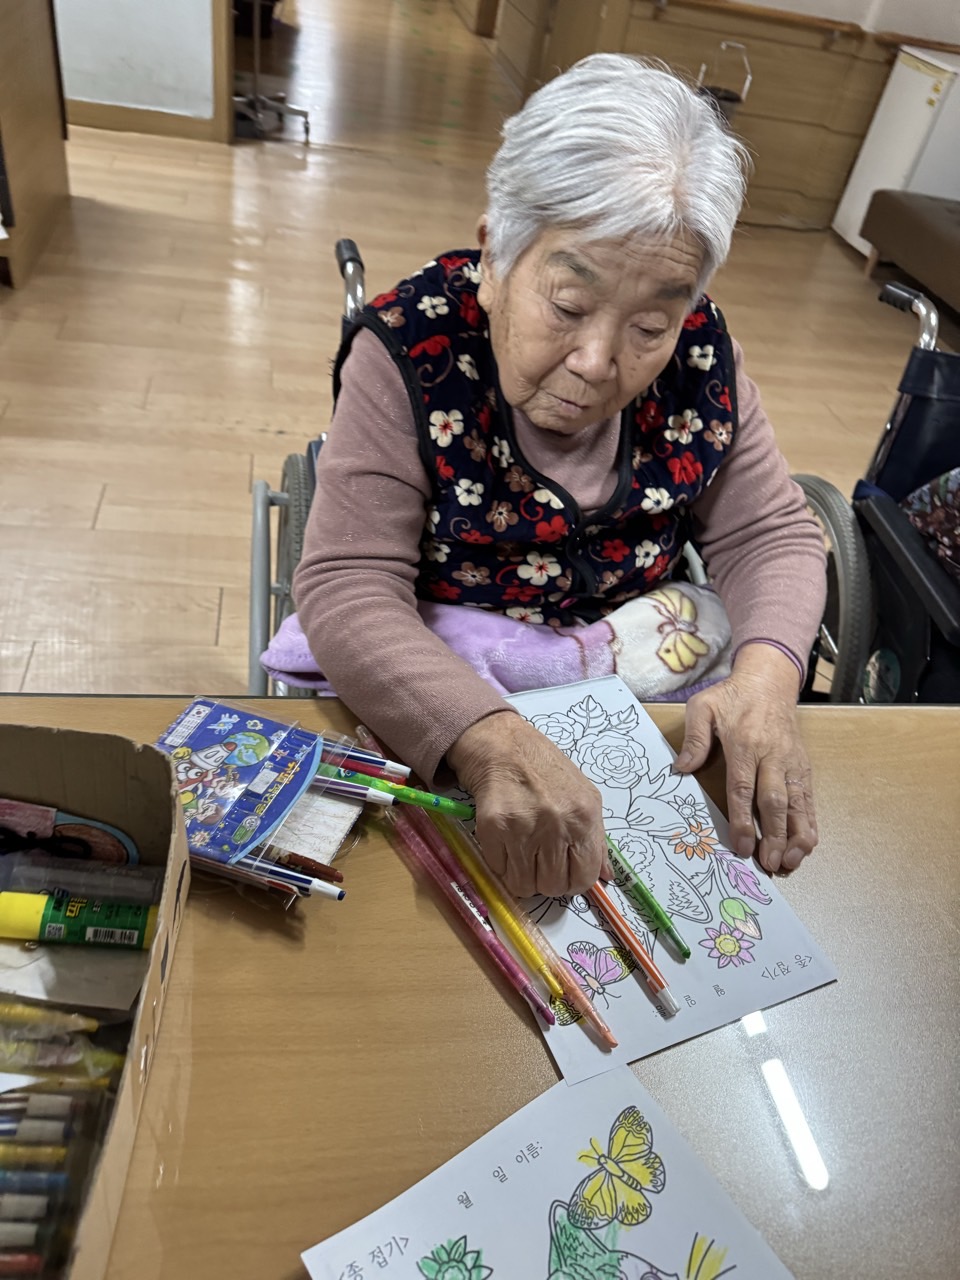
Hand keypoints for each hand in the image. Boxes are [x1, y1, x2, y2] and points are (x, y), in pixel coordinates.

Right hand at [446, 710, 610, 896]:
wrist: (505, 747)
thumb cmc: (547, 772)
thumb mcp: (585, 798)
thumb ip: (597, 840)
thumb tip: (606, 876)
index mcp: (584, 818)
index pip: (583, 878)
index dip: (572, 882)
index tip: (563, 872)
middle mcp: (556, 825)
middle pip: (553, 887)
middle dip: (545, 880)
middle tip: (539, 860)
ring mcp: (523, 828)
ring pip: (523, 885)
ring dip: (521, 875)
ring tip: (521, 851)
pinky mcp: (493, 828)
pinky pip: (498, 869)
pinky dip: (500, 862)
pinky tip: (505, 841)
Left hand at [675, 644, 817, 874]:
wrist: (769, 681)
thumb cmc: (732, 697)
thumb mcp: (703, 706)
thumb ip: (694, 738)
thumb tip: (681, 768)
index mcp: (745, 744)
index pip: (743, 787)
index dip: (743, 819)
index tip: (742, 845)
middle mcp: (772, 756)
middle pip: (775, 801)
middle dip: (773, 835)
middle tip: (770, 864)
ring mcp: (791, 762)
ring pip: (798, 803)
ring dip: (796, 835)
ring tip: (790, 862)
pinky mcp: (803, 766)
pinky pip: (809, 798)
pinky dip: (810, 822)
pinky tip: (807, 844)